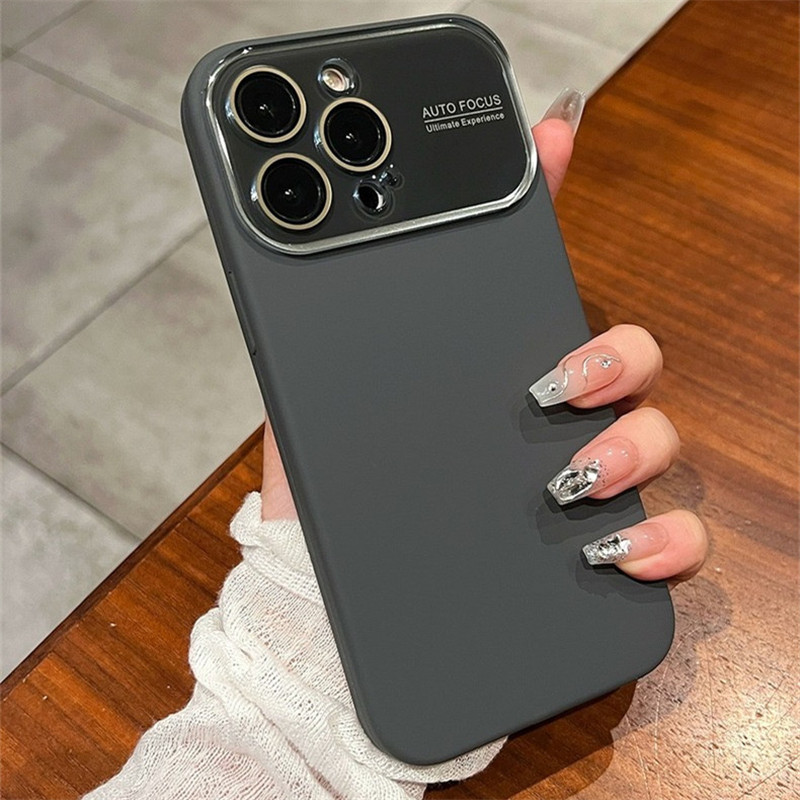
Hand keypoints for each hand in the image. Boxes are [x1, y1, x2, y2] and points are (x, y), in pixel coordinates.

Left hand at [261, 116, 707, 583]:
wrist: (322, 596)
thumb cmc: (326, 492)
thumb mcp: (317, 393)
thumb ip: (327, 327)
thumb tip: (324, 245)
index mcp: (485, 375)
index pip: (533, 279)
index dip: (552, 202)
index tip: (547, 138)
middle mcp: (546, 422)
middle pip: (626, 358)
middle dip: (610, 354)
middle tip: (553, 381)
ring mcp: (580, 488)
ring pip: (660, 440)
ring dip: (635, 445)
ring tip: (568, 477)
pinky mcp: (595, 562)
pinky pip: (671, 545)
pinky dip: (662, 542)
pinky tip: (612, 549)